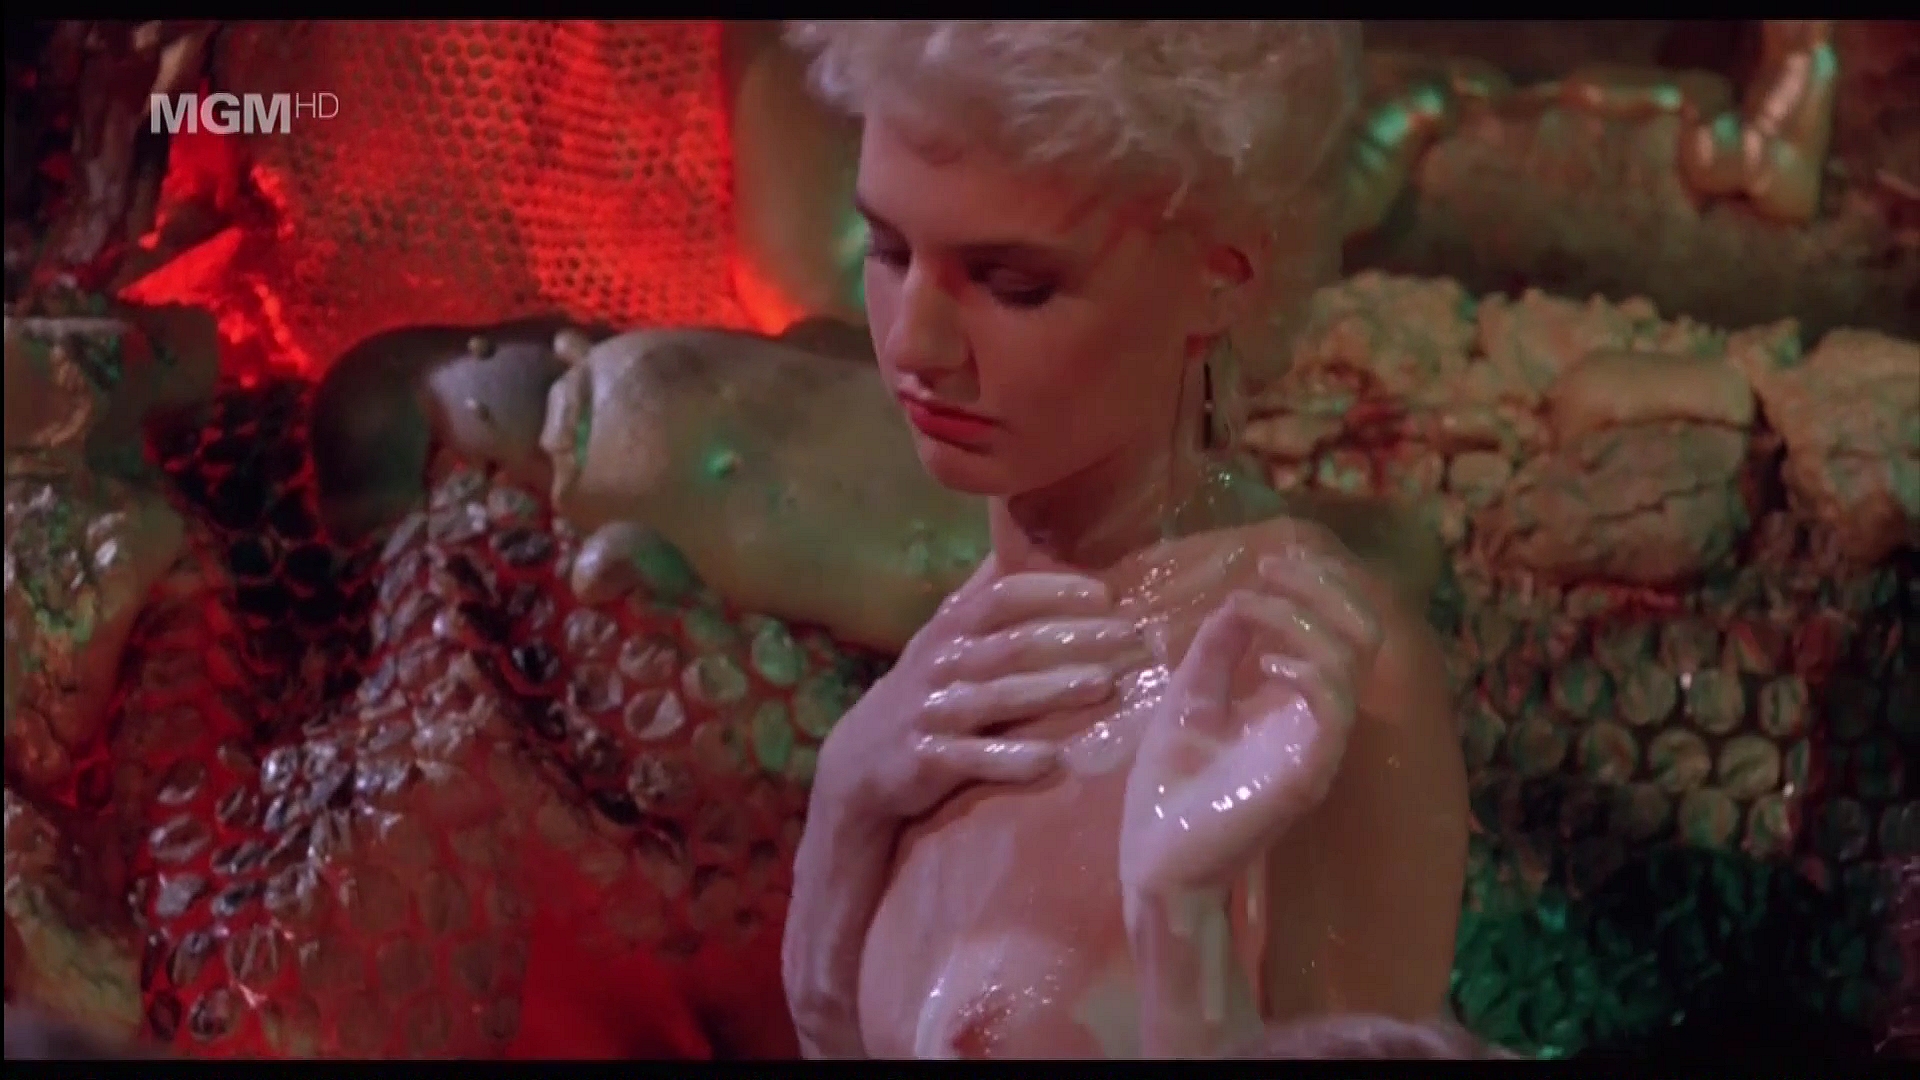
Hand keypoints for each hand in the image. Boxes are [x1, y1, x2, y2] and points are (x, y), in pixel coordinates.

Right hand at [822, 569, 1145, 818]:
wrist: (859, 762)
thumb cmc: (927, 690)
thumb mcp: (947, 635)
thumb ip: (988, 592)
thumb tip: (1030, 531)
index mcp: (952, 627)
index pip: (1003, 596)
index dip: (1052, 591)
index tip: (1105, 594)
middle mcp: (942, 662)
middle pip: (1013, 643)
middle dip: (1074, 638)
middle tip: (1129, 637)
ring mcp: (934, 712)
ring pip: (998, 697)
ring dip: (1053, 690)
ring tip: (1104, 686)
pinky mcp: (927, 760)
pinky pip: (973, 759)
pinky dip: (1012, 760)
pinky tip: (1052, 761)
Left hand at [1119, 549, 1382, 896]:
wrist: (1154, 858)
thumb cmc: (1171, 788)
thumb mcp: (1188, 699)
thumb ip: (1216, 652)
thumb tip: (1239, 601)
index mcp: (1295, 703)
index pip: (1341, 629)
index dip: (1318, 585)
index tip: (1269, 560)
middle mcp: (1317, 721)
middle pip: (1364, 633)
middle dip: (1325, 587)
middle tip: (1273, 565)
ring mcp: (1317, 747)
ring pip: (1350, 661)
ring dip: (1301, 618)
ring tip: (1251, 607)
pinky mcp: (1308, 774)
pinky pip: (1335, 709)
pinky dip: (1309, 671)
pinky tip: (1267, 663)